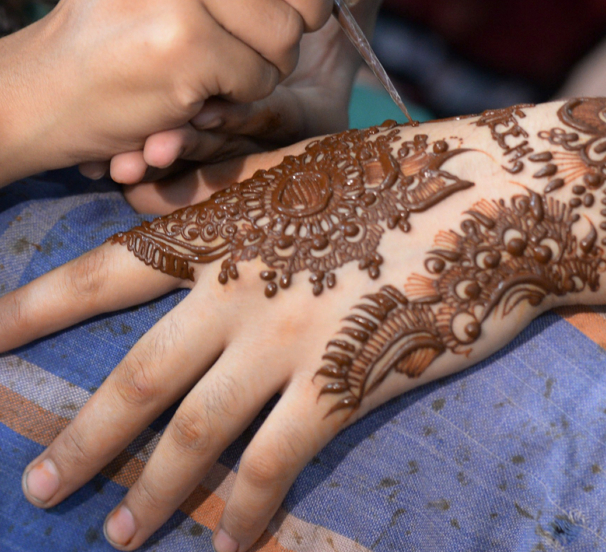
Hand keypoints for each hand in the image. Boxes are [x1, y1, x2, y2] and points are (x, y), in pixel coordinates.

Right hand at [0, 0, 388, 186]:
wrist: (56, 85)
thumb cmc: (130, 19)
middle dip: (318, 4)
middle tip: (298, 28)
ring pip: (286, 28)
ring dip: (274, 62)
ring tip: (227, 62)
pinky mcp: (177, 44)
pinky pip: (260, 75)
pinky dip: (246, 92)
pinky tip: (205, 88)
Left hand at [7, 99, 605, 549]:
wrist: (488, 196)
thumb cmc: (394, 172)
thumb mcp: (298, 164)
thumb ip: (226, 186)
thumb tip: (156, 197)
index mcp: (225, 231)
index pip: (106, 273)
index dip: (36, 308)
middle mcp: (238, 292)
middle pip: (136, 378)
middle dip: (83, 441)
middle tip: (39, 489)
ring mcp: (287, 342)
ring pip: (196, 433)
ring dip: (151, 493)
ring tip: (117, 536)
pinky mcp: (343, 382)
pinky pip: (276, 462)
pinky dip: (245, 508)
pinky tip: (227, 542)